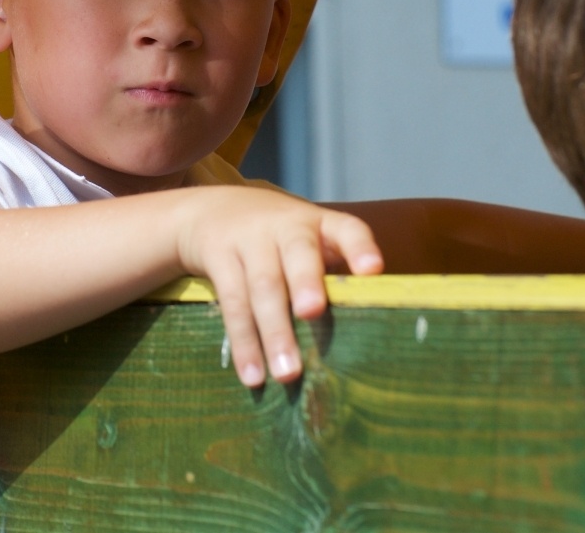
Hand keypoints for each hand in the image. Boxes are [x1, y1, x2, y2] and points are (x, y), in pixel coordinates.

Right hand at [172, 188, 382, 386]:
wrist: (212, 208)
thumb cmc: (279, 240)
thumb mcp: (307, 242)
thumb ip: (331, 278)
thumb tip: (362, 342)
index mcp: (319, 224)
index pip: (347, 229)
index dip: (359, 248)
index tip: (372, 269)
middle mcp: (286, 226)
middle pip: (298, 253)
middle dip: (305, 282)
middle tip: (312, 312)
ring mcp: (249, 239)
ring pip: (263, 286)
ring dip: (274, 331)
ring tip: (287, 373)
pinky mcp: (219, 256)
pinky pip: (232, 303)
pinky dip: (243, 342)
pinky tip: (252, 374)